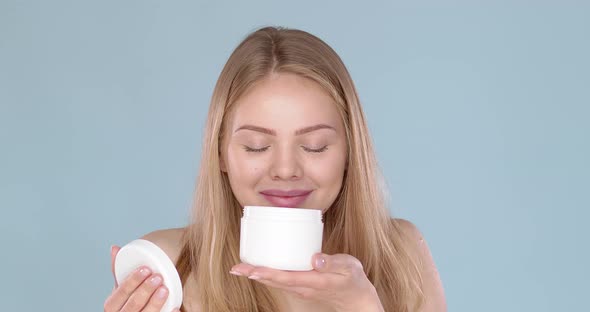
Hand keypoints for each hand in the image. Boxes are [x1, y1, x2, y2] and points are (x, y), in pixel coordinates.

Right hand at [103, 245, 179, 311]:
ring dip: (155, 303)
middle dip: (145, 290)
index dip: (132, 281)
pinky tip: (176, 307)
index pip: (120, 293)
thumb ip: (119, 272)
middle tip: (158, 277)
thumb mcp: (122, 288)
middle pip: (132, 305)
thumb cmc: (130, 301)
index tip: (146, 269)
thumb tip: (115, 248)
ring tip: (165, 289)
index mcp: (112, 305)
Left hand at [230, 253, 383, 311]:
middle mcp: (304, 288)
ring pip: (275, 283)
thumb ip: (332, 263)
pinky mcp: (301, 288)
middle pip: (275, 282)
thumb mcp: (349, 268)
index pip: (287, 278)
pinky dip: (267, 276)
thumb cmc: (353, 281)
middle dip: (254, 275)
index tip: (252, 270)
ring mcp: (301, 290)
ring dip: (257, 276)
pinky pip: (281, 283)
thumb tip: (316, 258)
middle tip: (236, 268)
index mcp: (314, 282)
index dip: (268, 274)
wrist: (357, 301)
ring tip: (241, 269)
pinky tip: (259, 270)